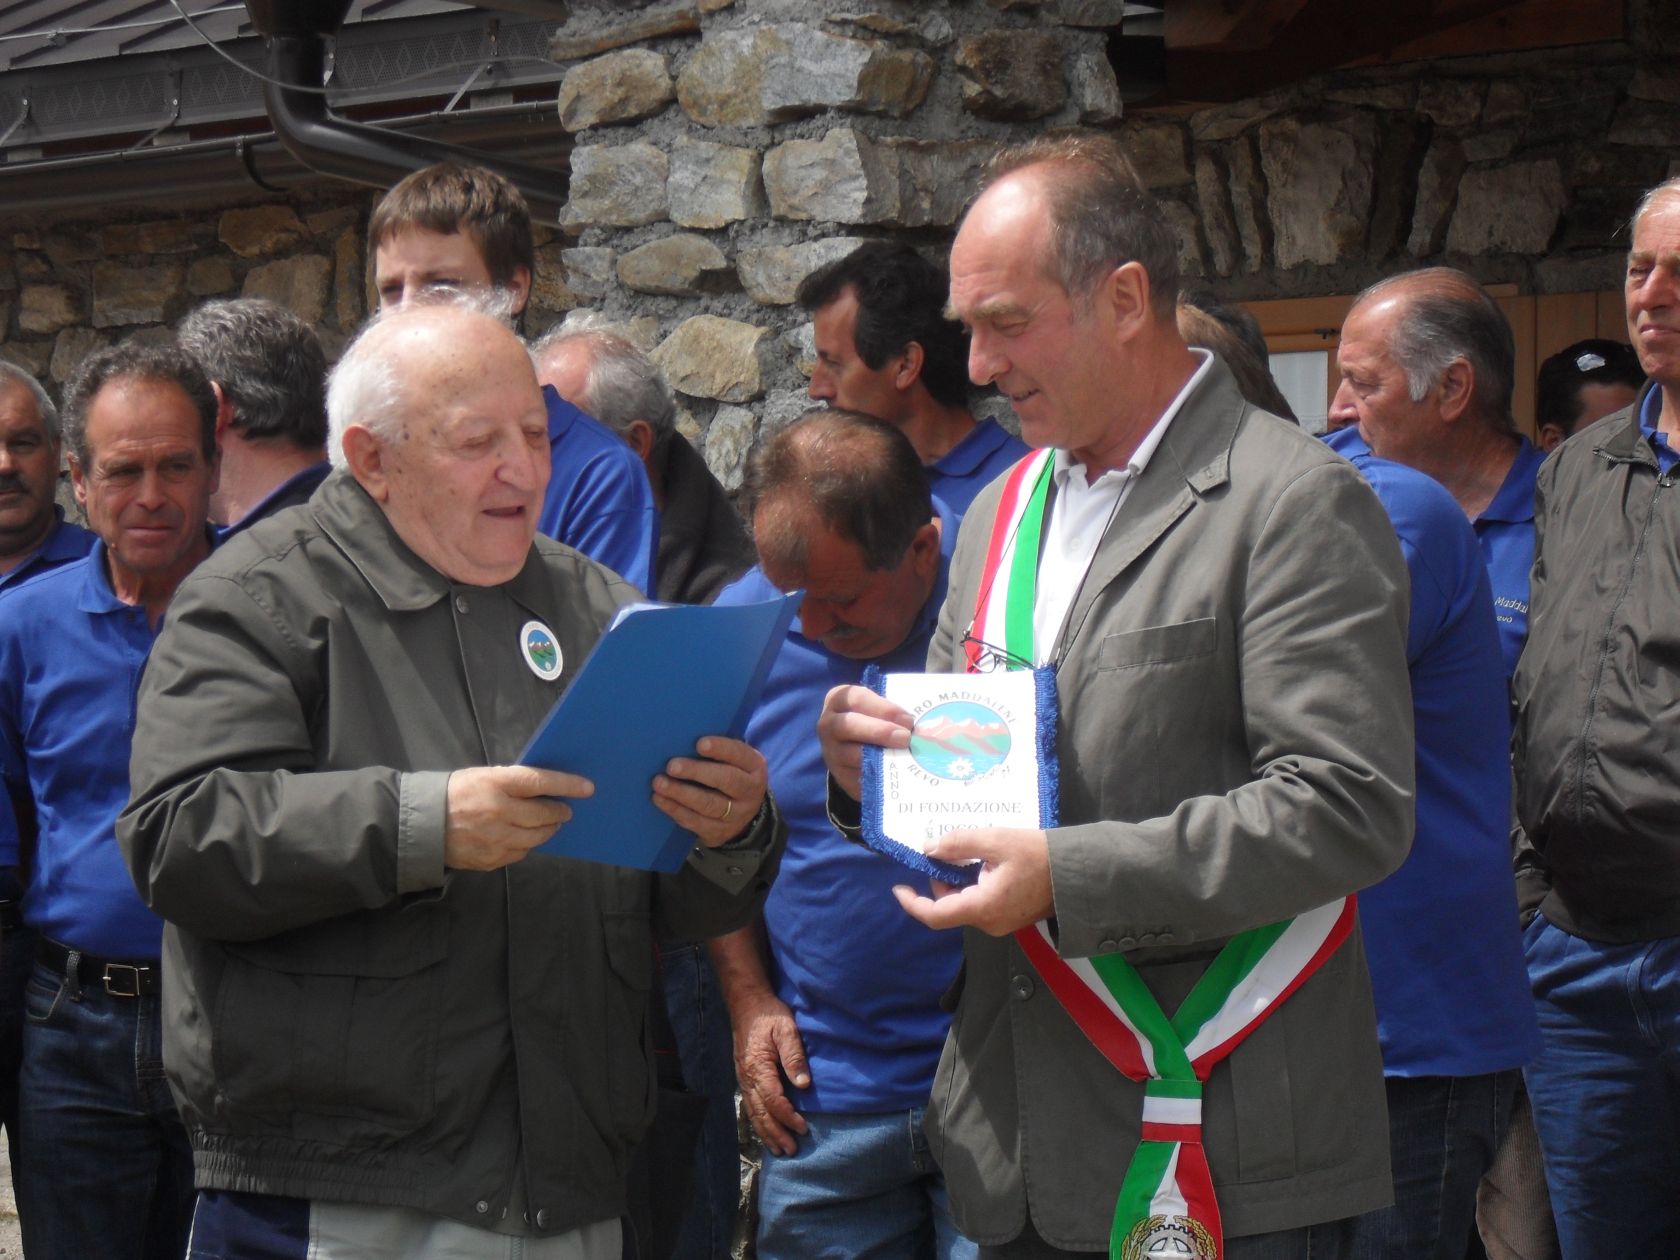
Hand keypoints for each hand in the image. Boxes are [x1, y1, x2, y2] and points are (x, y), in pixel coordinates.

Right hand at [444, 765, 593, 870]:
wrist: (420, 825)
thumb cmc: (456, 793)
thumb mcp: (482, 776)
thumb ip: (511, 782)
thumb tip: (545, 788)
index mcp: (496, 784)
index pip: (541, 782)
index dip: (567, 784)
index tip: (587, 788)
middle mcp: (498, 811)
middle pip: (543, 814)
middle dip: (559, 812)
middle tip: (565, 810)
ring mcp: (495, 839)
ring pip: (537, 838)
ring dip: (547, 830)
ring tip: (549, 824)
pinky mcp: (491, 859)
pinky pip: (520, 853)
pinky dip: (525, 845)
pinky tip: (522, 837)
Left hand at [654, 736, 766, 848]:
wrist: (740, 812)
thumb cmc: (728, 773)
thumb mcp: (732, 760)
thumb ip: (717, 750)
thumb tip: (682, 737)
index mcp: (754, 767)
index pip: (740, 754)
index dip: (721, 749)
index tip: (699, 744)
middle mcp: (749, 792)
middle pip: (726, 781)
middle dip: (697, 772)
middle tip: (672, 766)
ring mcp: (736, 815)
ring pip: (709, 805)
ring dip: (681, 793)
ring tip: (659, 784)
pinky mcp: (719, 832)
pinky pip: (696, 822)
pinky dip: (675, 810)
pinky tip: (660, 799)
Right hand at [729, 988, 810, 1154]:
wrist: (746, 1003)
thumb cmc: (769, 1014)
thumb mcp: (786, 1029)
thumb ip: (794, 1056)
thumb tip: (803, 1084)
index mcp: (758, 1067)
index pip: (773, 1100)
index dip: (788, 1117)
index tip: (803, 1129)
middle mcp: (747, 1077)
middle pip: (761, 1113)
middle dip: (776, 1133)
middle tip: (792, 1150)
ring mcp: (743, 1078)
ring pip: (753, 1113)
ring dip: (766, 1133)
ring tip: (779, 1150)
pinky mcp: (744, 1077)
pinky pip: (750, 1105)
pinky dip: (758, 1122)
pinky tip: (765, 1131)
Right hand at [816, 684, 913, 800]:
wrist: (855, 746)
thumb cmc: (874, 719)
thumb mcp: (879, 708)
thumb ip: (894, 711)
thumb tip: (926, 721)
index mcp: (840, 700)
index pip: (856, 698)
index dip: (883, 708)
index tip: (907, 719)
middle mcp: (829, 724)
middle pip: (848, 725)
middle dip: (879, 731)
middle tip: (906, 738)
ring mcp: (832, 752)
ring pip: (849, 754)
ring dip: (878, 756)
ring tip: (903, 757)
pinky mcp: (841, 776)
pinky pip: (856, 778)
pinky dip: (876, 777)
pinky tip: (894, 776)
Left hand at [892, 827, 1053, 935]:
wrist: (1080, 872)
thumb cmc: (1039, 855)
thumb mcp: (996, 840)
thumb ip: (958, 843)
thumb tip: (928, 848)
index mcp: (982, 907)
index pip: (935, 915)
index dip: (912, 903)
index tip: (898, 887)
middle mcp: (989, 922)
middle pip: (949, 907)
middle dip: (939, 882)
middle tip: (943, 851)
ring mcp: (1001, 922)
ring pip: (965, 904)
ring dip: (957, 881)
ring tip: (965, 851)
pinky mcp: (1011, 917)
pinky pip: (981, 903)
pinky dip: (973, 885)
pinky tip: (982, 862)